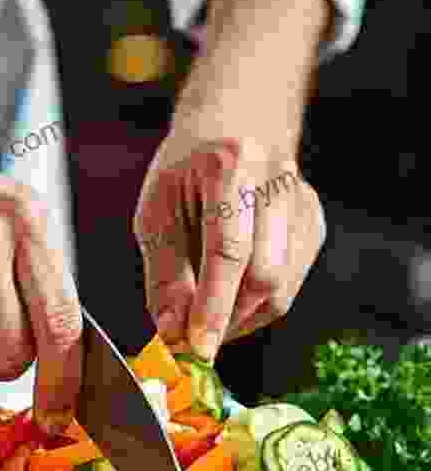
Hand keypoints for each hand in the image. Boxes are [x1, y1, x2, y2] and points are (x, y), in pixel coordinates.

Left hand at [133, 0, 329, 359]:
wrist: (234, 123)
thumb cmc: (187, 169)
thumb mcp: (157, 212)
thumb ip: (165, 275)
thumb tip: (174, 333)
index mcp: (230, 163)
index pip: (228, 249)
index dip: (213, 305)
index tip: (196, 348)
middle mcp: (277, 179)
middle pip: (263, 275)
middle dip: (225, 319)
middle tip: (191, 339)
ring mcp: (302, 201)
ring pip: (279, 289)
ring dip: (239, 317)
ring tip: (206, 312)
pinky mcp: (314, 223)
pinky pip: (289, 285)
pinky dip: (255, 304)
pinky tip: (231, 291)